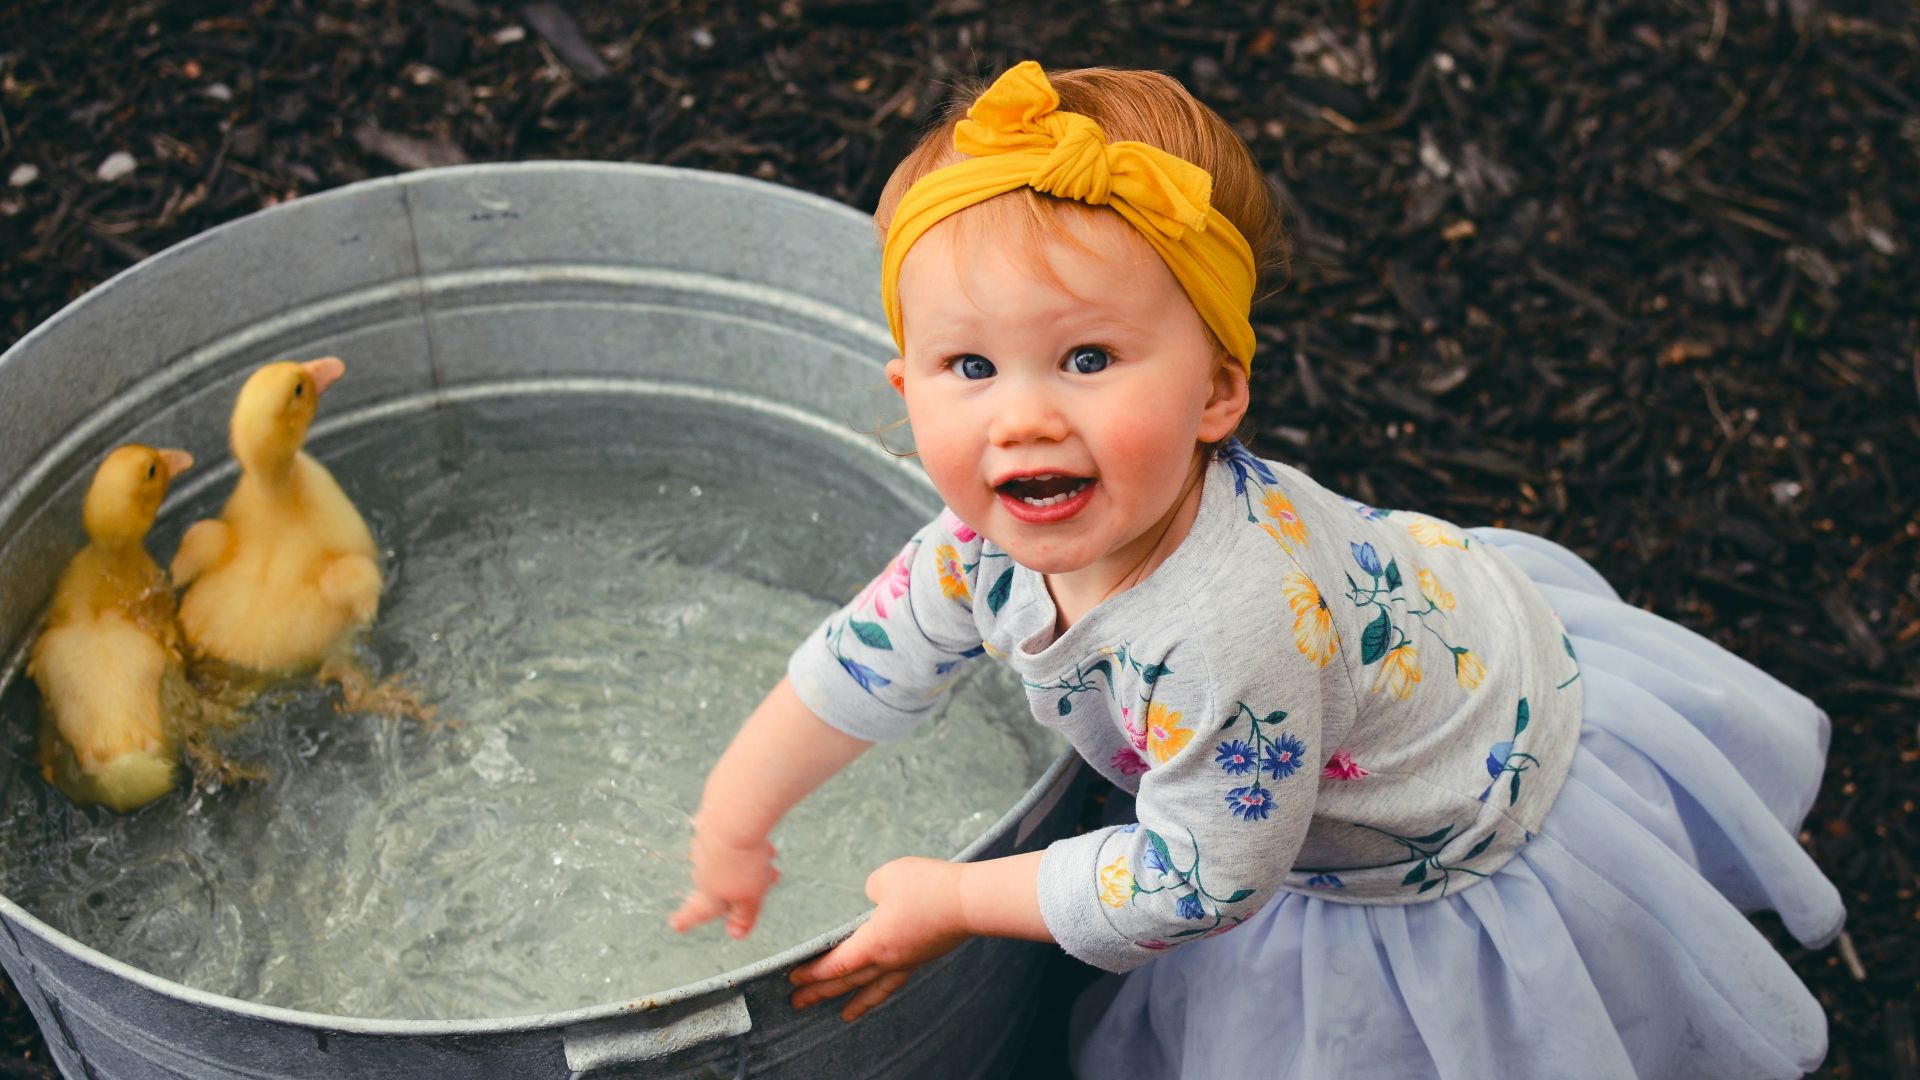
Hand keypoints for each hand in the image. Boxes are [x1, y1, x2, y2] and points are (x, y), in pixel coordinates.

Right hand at [669, 816, 779, 939]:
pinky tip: (762, 840)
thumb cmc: (741, 863)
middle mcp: (702, 870)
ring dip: (751, 862)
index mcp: (708, 893)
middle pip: (723, 883)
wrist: (734, 817)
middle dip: (747, 885)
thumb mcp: (749, 897)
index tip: (675, 924)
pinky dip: (748, 844)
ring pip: (730, 861)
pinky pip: (732, 840)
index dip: (687, 919)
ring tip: (771, 857)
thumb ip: (743, 917)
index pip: (698, 912)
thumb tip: (735, 935)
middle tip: (773, 878)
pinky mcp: (713, 824)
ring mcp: (705, 846)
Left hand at [788, 856, 969, 1021]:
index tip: (792, 978)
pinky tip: (883, 986)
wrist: (971, 901)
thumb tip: (871, 898)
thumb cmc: (928, 888)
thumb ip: (869, 889)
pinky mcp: (924, 954)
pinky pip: (896, 979)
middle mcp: (889, 959)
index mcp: (874, 943)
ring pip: (875, 988)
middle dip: (821, 993)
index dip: (813, 973)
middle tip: (798, 1003)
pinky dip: (882, 990)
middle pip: (849, 982)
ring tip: (845, 1016)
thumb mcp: (887, 877)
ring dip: (856, 1003)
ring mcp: (908, 960)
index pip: (836, 965)